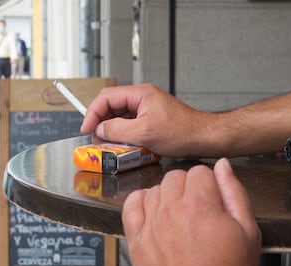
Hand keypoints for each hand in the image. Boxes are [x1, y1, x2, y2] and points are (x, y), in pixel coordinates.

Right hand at [81, 84, 220, 157]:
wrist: (203, 138)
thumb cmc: (182, 132)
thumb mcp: (144, 133)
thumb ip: (117, 130)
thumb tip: (100, 129)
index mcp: (140, 94)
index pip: (107, 97)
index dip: (92, 113)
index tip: (86, 128)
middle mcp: (142, 98)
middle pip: (112, 106)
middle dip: (101, 123)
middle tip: (97, 140)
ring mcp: (146, 109)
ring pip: (120, 117)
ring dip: (112, 131)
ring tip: (109, 145)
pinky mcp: (151, 119)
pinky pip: (130, 125)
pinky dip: (123, 135)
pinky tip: (124, 145)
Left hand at [122, 158, 261, 265]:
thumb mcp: (248, 231)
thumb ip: (234, 192)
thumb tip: (222, 165)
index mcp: (199, 204)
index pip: (199, 171)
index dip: (209, 183)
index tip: (212, 196)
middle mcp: (171, 210)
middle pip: (175, 177)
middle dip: (188, 186)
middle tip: (198, 207)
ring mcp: (151, 224)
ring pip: (155, 189)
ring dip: (167, 196)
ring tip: (179, 215)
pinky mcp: (137, 239)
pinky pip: (131, 205)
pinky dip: (140, 202)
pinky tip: (153, 211)